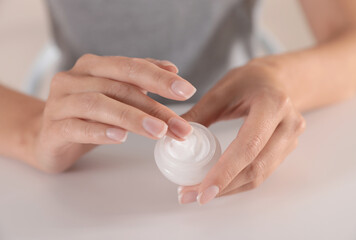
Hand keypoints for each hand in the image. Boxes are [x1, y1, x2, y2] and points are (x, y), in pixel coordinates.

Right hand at [33, 54, 195, 172]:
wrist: (47, 137)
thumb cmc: (87, 115)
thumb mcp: (115, 95)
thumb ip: (139, 81)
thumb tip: (172, 71)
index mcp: (92, 67)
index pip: (129, 67)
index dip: (159, 78)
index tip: (187, 90)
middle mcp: (73, 79)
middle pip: (118, 87)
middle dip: (153, 106)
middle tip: (178, 125)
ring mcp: (59, 103)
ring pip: (98, 104)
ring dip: (132, 118)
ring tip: (158, 132)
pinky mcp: (52, 128)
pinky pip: (77, 127)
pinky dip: (101, 131)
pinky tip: (121, 137)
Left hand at [178, 60, 305, 204]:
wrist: (277, 80)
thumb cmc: (249, 80)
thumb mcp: (221, 90)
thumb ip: (198, 114)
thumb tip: (173, 137)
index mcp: (272, 105)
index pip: (248, 146)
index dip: (225, 172)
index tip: (202, 190)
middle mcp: (288, 125)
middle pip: (256, 167)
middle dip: (222, 187)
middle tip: (192, 196)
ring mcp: (290, 140)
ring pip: (259, 175)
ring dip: (229, 189)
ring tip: (199, 193)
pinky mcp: (286, 150)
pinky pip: (261, 173)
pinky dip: (238, 182)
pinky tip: (217, 184)